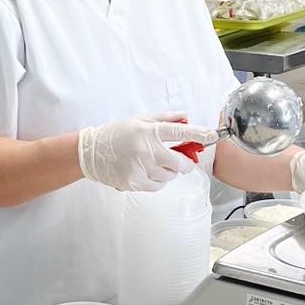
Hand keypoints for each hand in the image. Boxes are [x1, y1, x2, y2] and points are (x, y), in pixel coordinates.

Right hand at [78, 114, 217, 192]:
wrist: (90, 152)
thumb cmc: (117, 134)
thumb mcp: (140, 120)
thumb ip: (165, 119)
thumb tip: (187, 117)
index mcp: (149, 131)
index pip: (181, 133)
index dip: (200, 135)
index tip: (213, 136)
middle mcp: (146, 150)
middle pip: (180, 164)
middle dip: (185, 163)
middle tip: (179, 159)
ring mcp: (140, 168)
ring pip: (169, 176)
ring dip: (167, 172)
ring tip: (151, 163)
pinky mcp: (134, 183)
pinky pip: (158, 186)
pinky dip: (156, 181)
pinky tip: (144, 171)